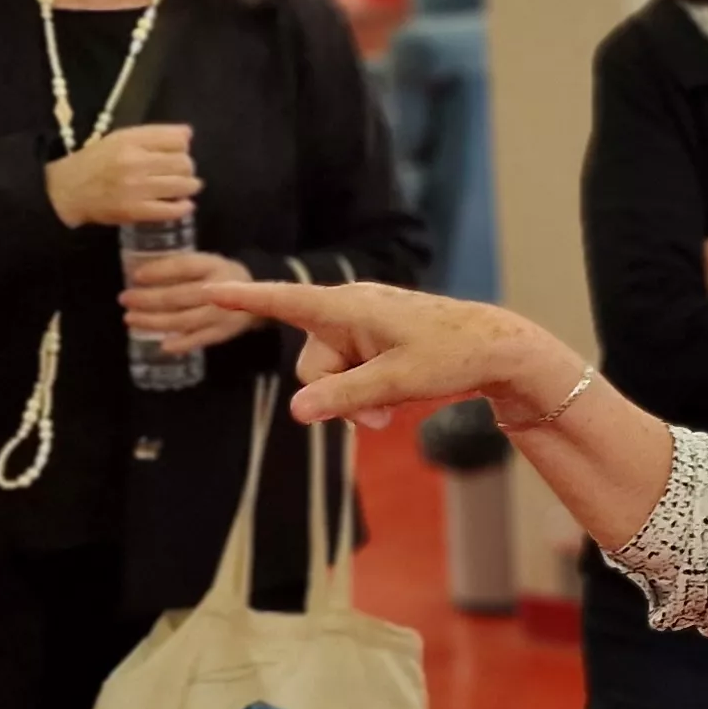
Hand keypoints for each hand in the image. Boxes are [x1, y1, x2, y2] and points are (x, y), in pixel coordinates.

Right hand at [46, 124, 196, 227]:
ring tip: (185, 187)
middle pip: (184, 162)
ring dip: (190, 186)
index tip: (177, 153)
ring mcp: (136, 188)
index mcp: (130, 140)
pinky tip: (184, 205)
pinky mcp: (135, 211)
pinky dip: (183, 207)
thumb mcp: (120, 139)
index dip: (183, 147)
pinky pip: (171, 210)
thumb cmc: (96, 162)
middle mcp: (135, 162)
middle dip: (187, 168)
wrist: (67, 190)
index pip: (177, 139)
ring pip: (182, 185)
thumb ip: (154, 135)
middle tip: (182, 173)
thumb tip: (188, 134)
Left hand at [119, 250, 260, 355]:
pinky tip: (162, 345)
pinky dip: (181, 344)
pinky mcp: (224, 333)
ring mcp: (222, 314)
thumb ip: (180, 267)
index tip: (136, 276)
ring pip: (184, 320)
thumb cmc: (221, 277)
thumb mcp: (207, 263)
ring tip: (131, 319)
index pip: (184, 267)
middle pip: (179, 296)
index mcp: (215, 266)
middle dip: (148, 299)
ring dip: (154, 321)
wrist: (259, 298)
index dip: (159, 271)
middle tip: (125, 299)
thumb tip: (139, 275)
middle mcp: (220, 289)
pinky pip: (200, 340)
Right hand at [191, 278, 559, 428]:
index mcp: (348, 306)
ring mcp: (362, 327)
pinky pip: (350, 373)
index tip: (207, 288)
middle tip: (375, 420)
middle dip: (333, 395)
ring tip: (389, 412)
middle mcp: (349, 310)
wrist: (499, 351)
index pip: (285, 300)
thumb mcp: (396, 382)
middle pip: (310, 363)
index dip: (245, 299)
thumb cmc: (452, 355)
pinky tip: (393, 402)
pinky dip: (364, 393)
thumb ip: (344, 396)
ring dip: (352, 400)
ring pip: (330, 375)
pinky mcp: (375, 342)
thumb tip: (296, 411)